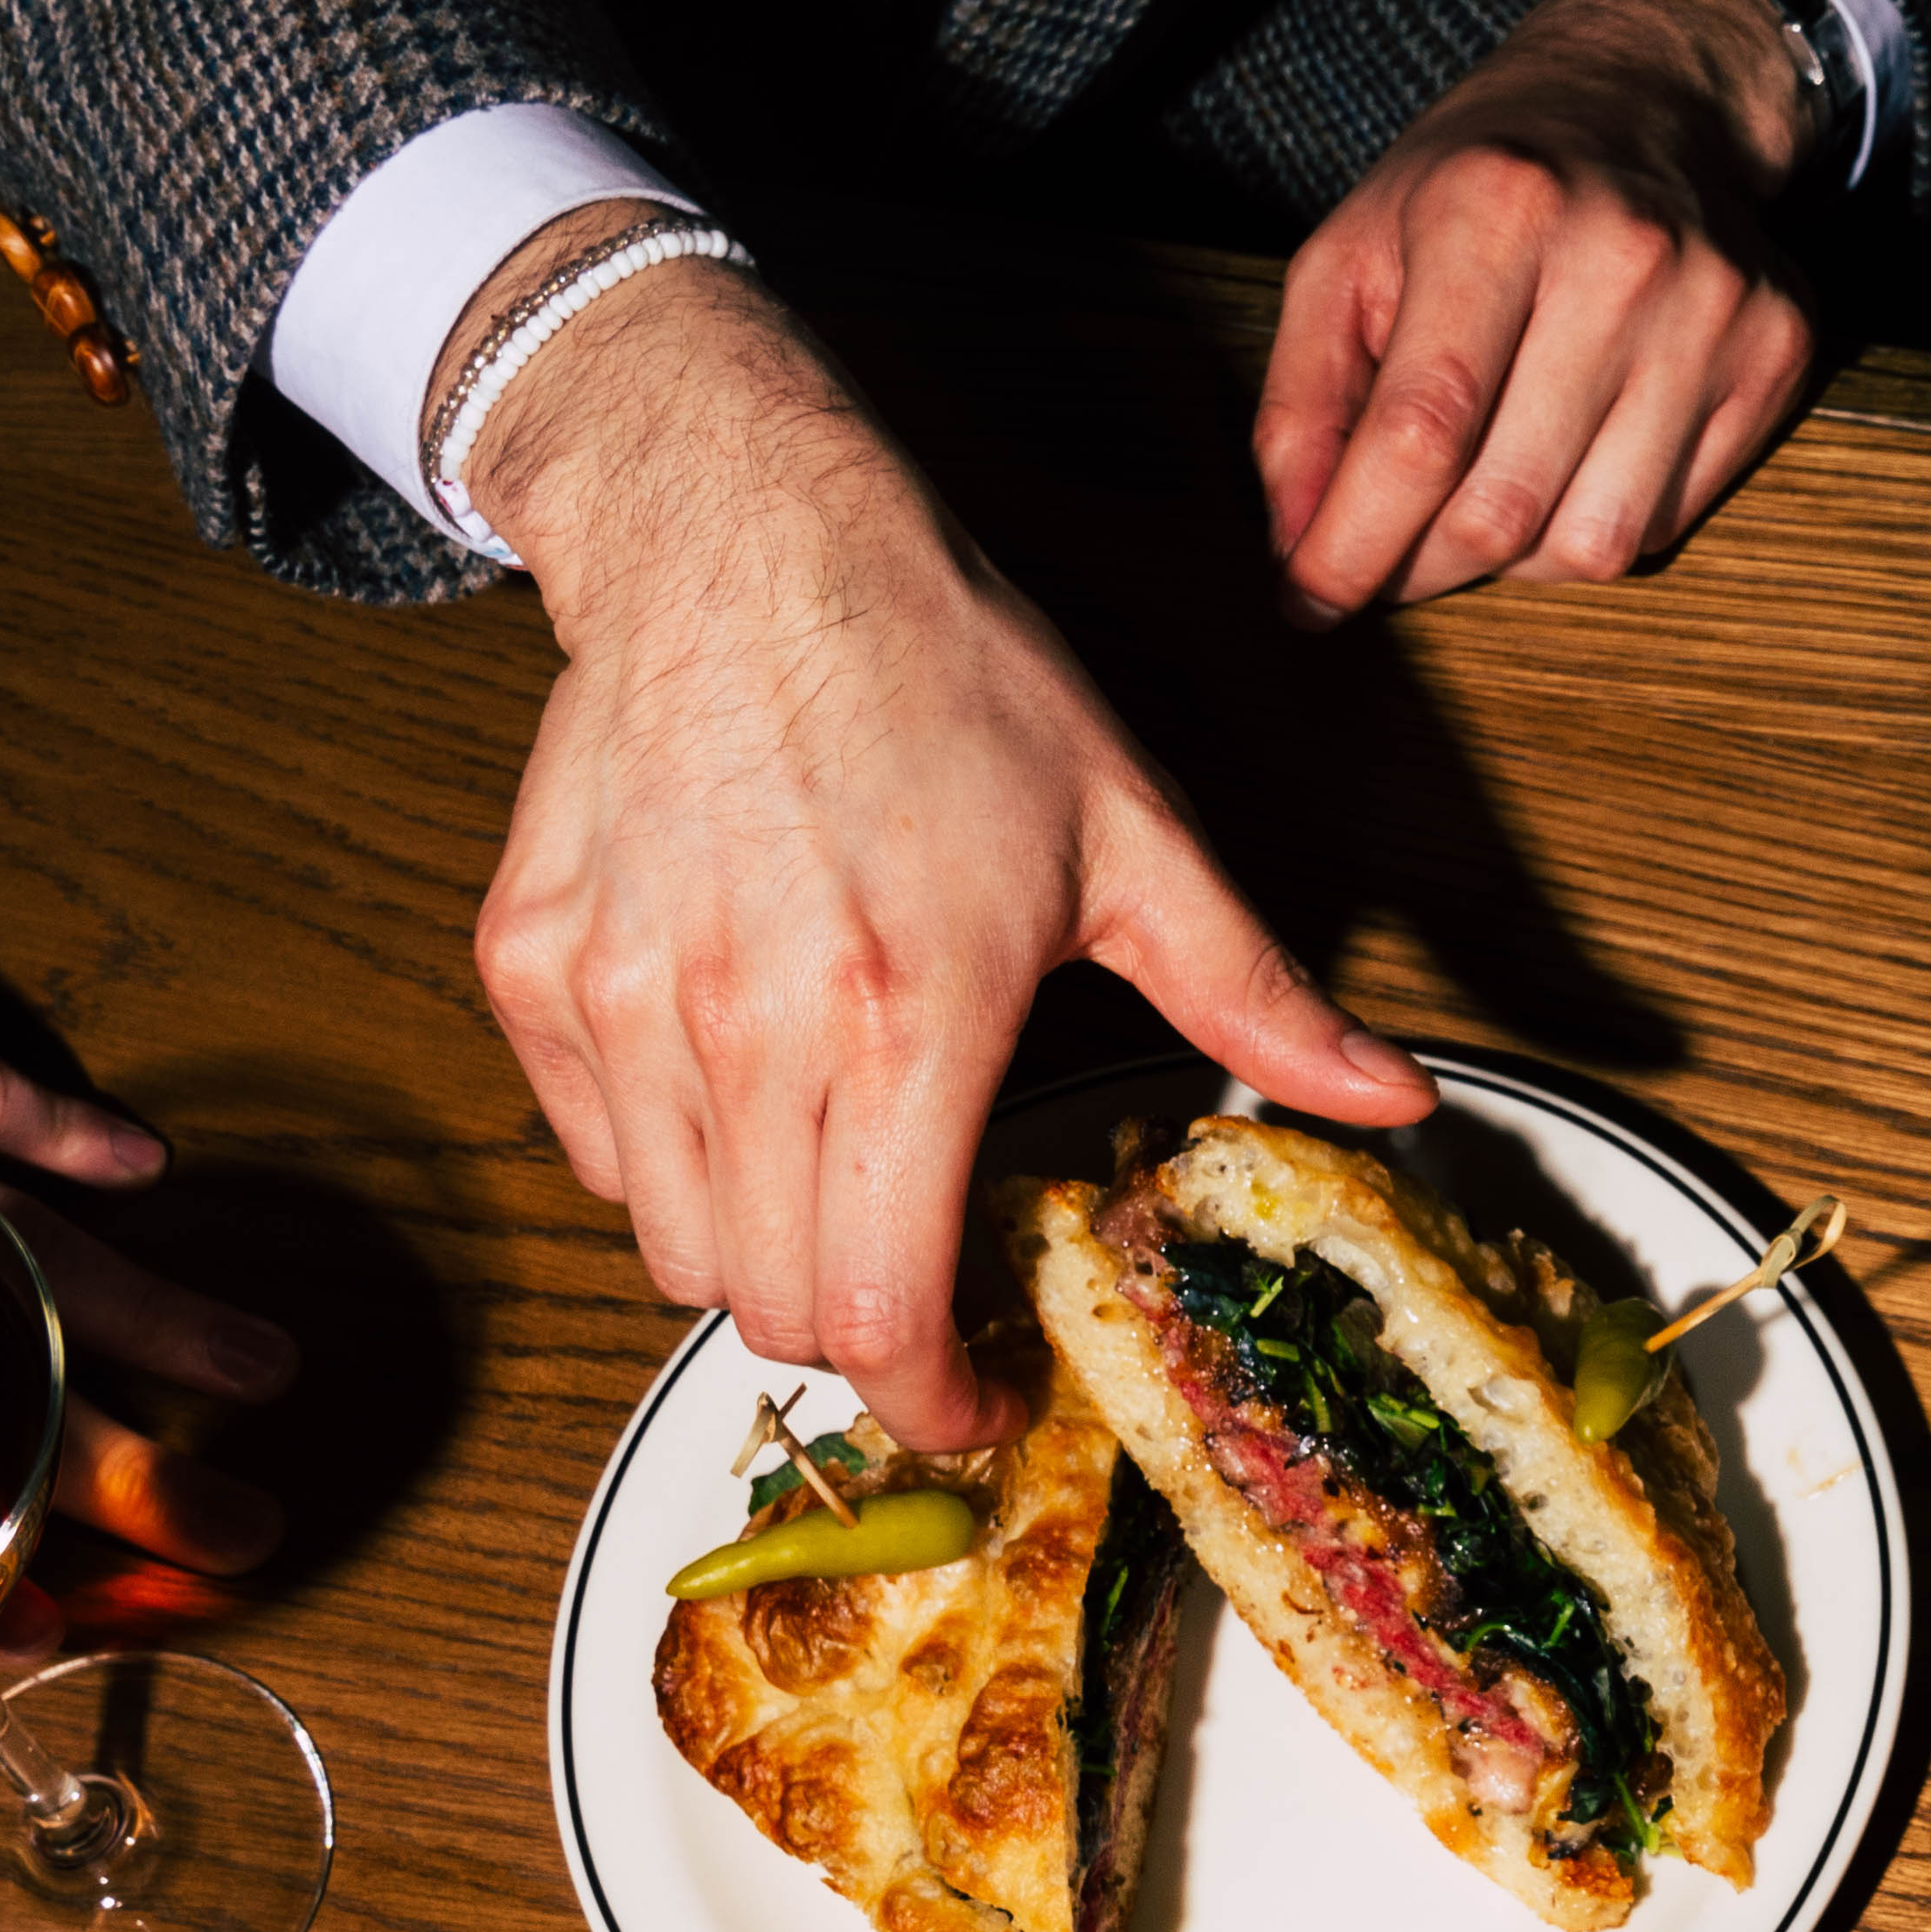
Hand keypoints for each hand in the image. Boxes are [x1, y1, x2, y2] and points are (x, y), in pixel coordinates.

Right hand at [464, 251, 1428, 1443]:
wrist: (738, 531)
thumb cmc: (942, 676)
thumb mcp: (1133, 838)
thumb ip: (1257, 1001)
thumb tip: (1400, 1101)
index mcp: (905, 1020)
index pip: (882, 1311)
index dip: (932, 1399)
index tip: (975, 1399)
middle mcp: (744, 1029)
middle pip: (776, 1308)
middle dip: (863, 1335)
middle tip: (923, 1290)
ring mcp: (619, 1000)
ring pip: (672, 1250)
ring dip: (761, 1257)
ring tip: (837, 1179)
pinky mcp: (530, 968)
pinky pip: (596, 1154)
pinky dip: (667, 1164)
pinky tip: (743, 1084)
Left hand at [1260, 0, 1824, 626]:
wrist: (1646, 100)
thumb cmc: (1480, 186)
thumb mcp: (1356, 250)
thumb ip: (1306, 395)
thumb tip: (1295, 544)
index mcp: (1496, 206)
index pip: (1423, 428)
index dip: (1356, 540)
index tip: (1309, 601)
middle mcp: (1620, 257)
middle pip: (1503, 505)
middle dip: (1421, 565)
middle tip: (1387, 558)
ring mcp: (1712, 312)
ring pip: (1589, 545)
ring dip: (1515, 555)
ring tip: (1488, 486)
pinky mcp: (1774, 357)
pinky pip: (1661, 525)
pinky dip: (1593, 521)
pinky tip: (1574, 451)